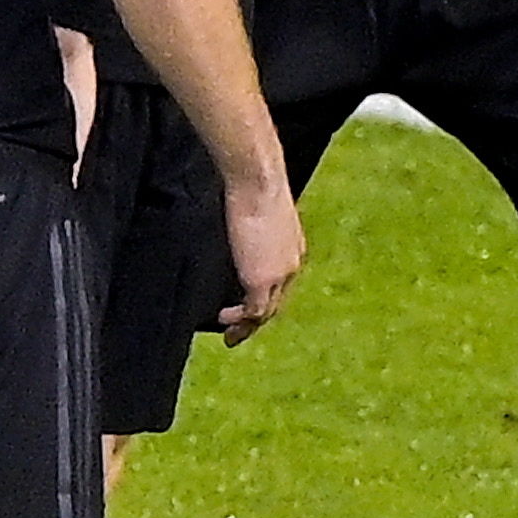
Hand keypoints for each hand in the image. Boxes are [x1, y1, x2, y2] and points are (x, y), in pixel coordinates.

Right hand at [214, 178, 304, 342]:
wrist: (259, 182)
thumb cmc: (255, 183)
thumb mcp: (259, 208)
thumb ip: (254, 222)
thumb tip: (240, 219)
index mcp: (293, 248)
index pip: (281, 281)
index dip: (265, 295)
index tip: (247, 302)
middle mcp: (292, 265)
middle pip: (277, 301)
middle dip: (258, 319)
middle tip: (240, 331)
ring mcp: (279, 275)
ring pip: (266, 312)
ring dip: (247, 326)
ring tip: (229, 336)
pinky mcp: (261, 281)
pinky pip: (252, 312)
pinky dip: (238, 320)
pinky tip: (223, 319)